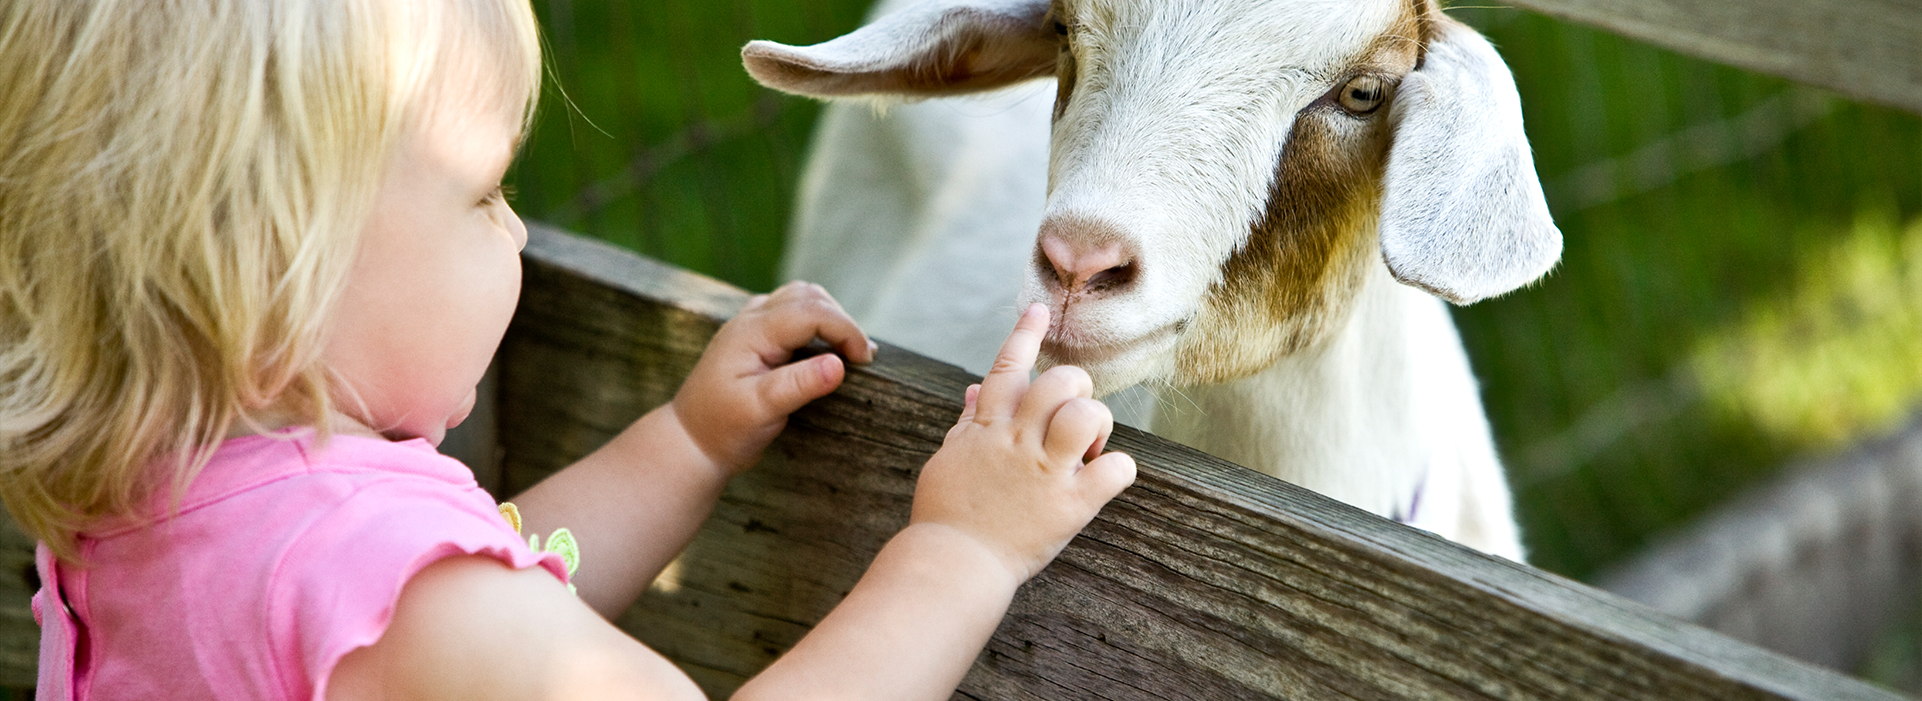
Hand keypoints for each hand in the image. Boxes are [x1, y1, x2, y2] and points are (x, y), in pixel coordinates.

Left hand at [672, 281, 873, 472]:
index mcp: (751, 332)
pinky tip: (828, 349)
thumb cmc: (723, 428)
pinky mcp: (756, 337)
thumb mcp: (760, 410)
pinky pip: (792, 313)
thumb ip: (798, 385)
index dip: (845, 330)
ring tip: (851, 351)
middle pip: (809, 296)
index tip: (864, 361)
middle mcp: (750, 320)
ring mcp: (751, 325)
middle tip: (862, 359)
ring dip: (830, 317)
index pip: (811, 312)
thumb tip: (839, 365)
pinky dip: (818, 323)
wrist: (690, 441)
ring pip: (801, 298)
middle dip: (842, 321)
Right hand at [909, 304, 1136, 582]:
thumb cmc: (946, 516)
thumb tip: (974, 389)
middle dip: (1076, 389)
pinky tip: (1105, 478)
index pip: (1008, 368)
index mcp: (987, 429)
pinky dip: (1119, 469)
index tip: (1041, 310)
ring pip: (1087, 414)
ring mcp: (1044, 472)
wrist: (951, 565)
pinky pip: (1116, 469)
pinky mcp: (1070, 506)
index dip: (1026, 335)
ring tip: (1088, 449)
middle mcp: (1017, 442)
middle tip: (1073, 418)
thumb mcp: (949, 460)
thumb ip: (967, 424)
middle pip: (1060, 381)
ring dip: (1096, 424)